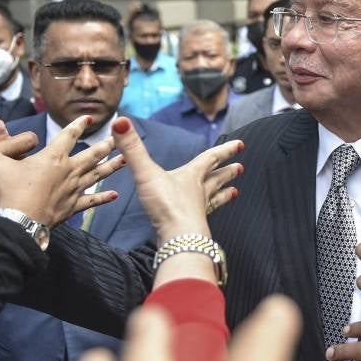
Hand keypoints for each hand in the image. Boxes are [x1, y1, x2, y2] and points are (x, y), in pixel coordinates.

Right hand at [0, 115, 123, 226]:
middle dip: (104, 145)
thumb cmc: (10, 191)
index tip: (89, 117)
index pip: (68, 135)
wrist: (19, 221)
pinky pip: (91, 201)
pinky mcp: (72, 207)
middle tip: (117, 138)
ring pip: (96, 175)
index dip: (79, 125)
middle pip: (90, 155)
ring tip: (124, 160)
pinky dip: (103, 198)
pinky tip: (114, 195)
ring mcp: (72, 189)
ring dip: (111, 167)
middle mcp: (68, 171)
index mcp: (52, 157)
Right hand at [110, 117, 242, 243]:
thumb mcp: (147, 173)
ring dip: (224, 193)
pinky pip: (205, 217)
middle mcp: (199, 192)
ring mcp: (198, 211)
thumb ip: (133, 149)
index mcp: (192, 176)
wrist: (178, 238)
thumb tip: (120, 122)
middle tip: (240, 168)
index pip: (211, 158)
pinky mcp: (194, 227)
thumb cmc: (167, 206)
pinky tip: (206, 216)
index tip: (240, 145)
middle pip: (216, 179)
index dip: (225, 150)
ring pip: (214, 198)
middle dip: (227, 172)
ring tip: (235, 192)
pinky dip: (208, 213)